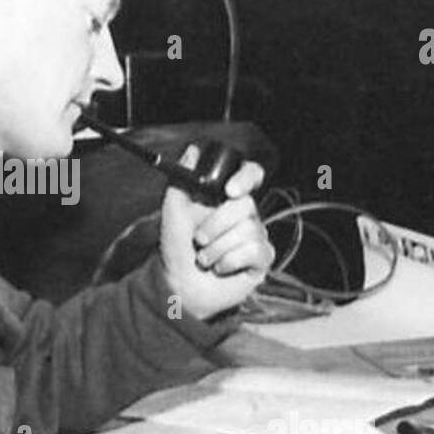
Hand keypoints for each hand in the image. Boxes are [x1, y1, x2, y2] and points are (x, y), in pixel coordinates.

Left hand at [158, 146, 274, 320]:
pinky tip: (220, 268)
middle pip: (246, 206)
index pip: (251, 175)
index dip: (246, 177)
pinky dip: (230, 261)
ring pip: (248, 230)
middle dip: (215, 225)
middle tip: (198, 239)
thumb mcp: (172, 210)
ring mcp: (256, 236)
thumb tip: (192, 149)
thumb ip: (181, 179)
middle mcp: (246, 215)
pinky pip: (254, 251)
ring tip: (204, 258)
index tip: (230, 190)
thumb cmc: (176, 246)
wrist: (178, 283)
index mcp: (227, 199)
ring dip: (217, 248)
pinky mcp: (261, 259)